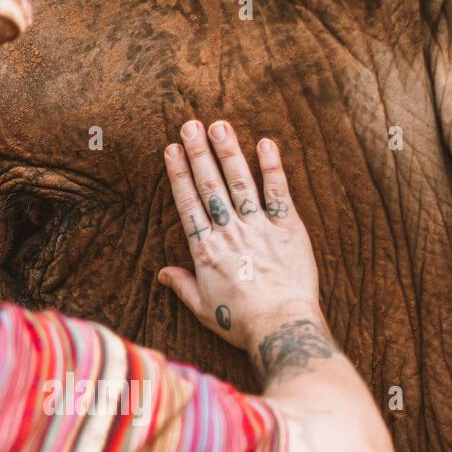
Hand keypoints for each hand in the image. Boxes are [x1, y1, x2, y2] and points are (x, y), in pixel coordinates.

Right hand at [158, 120, 323, 360]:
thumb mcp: (203, 309)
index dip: (179, 174)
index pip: (189, 204)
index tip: (172, 149)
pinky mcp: (288, 229)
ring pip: (240, 183)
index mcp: (206, 251)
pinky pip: (278, 193)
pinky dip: (272, 168)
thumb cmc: (241, 323)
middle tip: (190, 125)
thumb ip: (183, 286)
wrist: (281, 327)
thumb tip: (163, 273)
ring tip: (219, 125)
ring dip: (229, 151)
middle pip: (211, 186)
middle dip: (199, 153)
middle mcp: (230, 234)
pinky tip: (265, 144)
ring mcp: (259, 228)